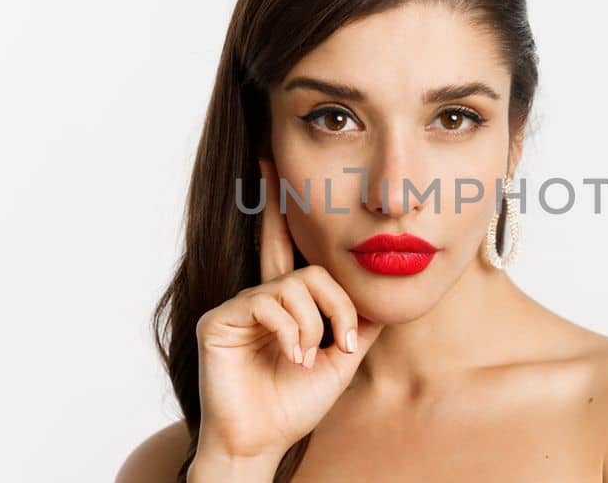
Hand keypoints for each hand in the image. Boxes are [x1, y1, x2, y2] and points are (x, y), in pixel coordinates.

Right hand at [191, 158, 384, 460]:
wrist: (262, 442)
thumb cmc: (294, 404)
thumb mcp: (341, 358)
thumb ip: (359, 321)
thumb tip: (387, 293)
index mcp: (285, 302)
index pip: (290, 248)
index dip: (279, 209)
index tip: (268, 165)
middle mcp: (259, 296)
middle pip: (301, 260)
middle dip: (330, 296)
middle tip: (338, 335)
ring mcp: (237, 306)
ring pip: (297, 285)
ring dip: (317, 325)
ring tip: (312, 359)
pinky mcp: (220, 320)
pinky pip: (270, 302)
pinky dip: (293, 332)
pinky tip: (293, 358)